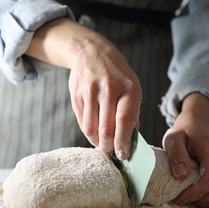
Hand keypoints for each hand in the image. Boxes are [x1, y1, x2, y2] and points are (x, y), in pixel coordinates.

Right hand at [26, 18, 140, 158]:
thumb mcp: (132, 88)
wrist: (92, 52)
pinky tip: (93, 131)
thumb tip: (130, 141)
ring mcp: (90, 92)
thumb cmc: (117, 75)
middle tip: (110, 152)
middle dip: (108, 146)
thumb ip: (132, 114)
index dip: (122, 143)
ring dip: (96, 141)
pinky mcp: (76, 94)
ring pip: (91, 128)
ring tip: (101, 143)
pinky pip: (82, 121)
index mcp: (129, 89)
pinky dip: (88, 131)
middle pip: (106, 129)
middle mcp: (109, 90)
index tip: (122, 155)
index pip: (124, 122)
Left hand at [163, 93, 208, 206]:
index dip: (196, 192)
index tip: (180, 198)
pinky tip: (208, 196)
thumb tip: (181, 175)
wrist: (199, 127)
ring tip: (196, 198)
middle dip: (204, 199)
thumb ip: (176, 155)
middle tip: (185, 200)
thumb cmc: (185, 133)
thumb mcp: (173, 139)